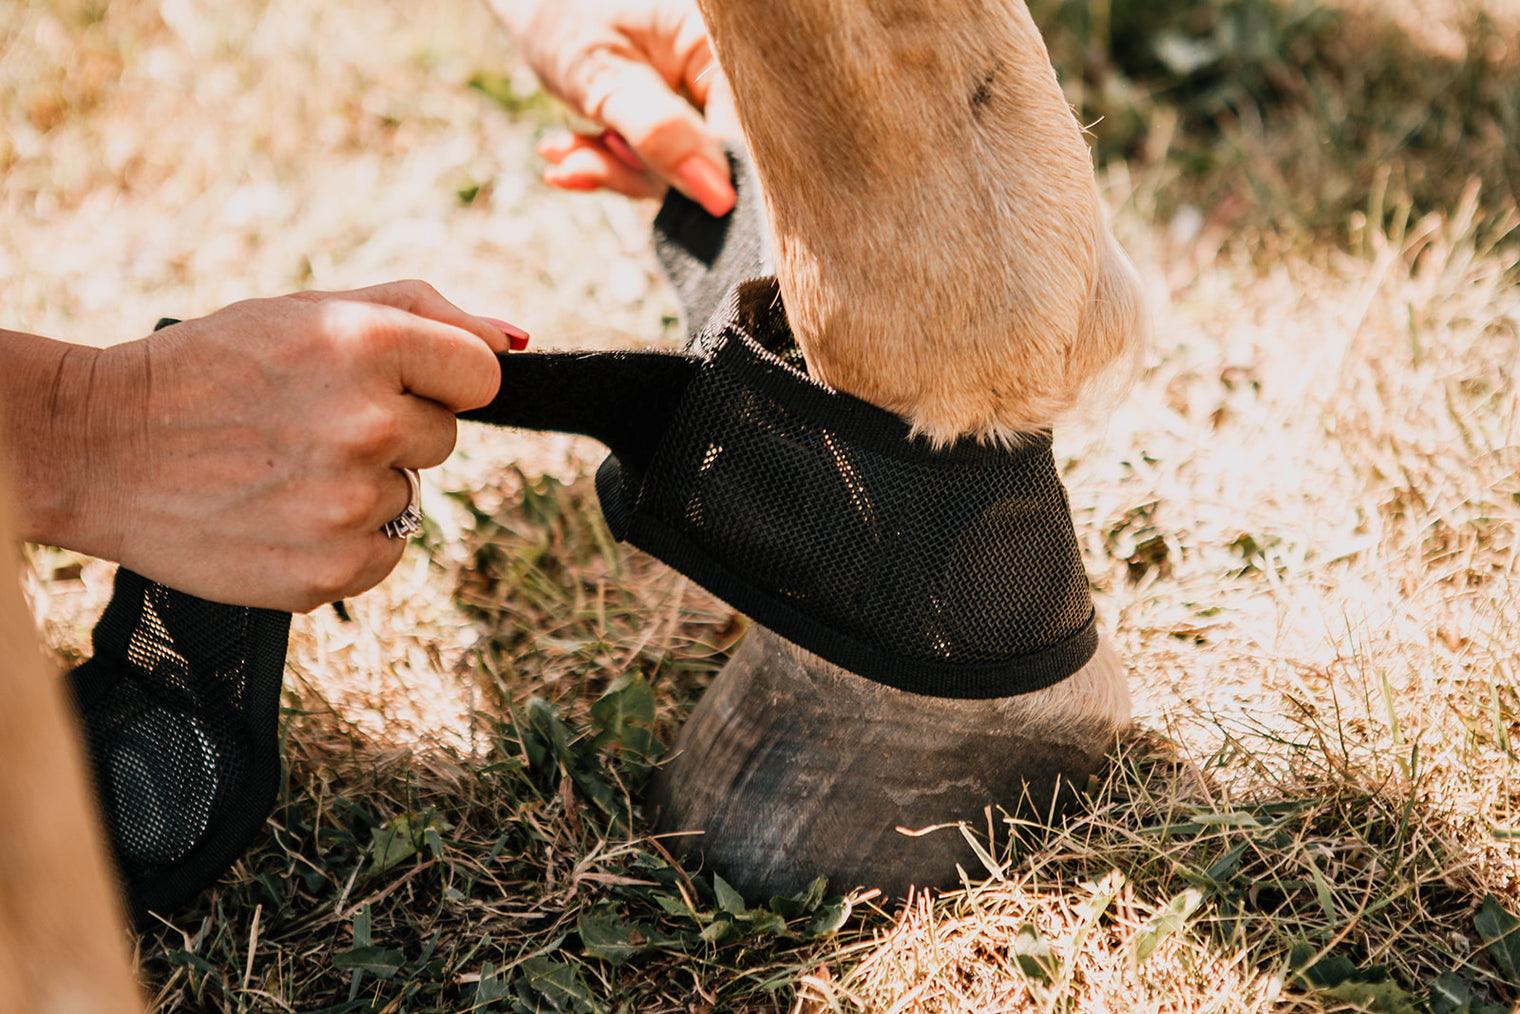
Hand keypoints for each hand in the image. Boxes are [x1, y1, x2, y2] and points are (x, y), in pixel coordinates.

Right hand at [32, 281, 523, 612]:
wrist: (102, 448)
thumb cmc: (214, 368)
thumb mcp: (310, 312)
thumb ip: (425, 314)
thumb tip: (520, 342)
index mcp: (365, 345)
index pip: (483, 376)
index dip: (440, 377)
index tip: (391, 381)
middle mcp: (367, 424)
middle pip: (446, 436)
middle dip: (395, 428)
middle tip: (310, 422)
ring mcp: (350, 505)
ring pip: (412, 495)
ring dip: (364, 484)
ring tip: (283, 467)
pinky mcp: (331, 573)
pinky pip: (387, 552)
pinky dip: (347, 540)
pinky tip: (284, 513)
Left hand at [492, 0, 738, 214]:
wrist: (535, 6)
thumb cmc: (567, 20)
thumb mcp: (606, 80)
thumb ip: (660, 136)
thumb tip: (718, 197)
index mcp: (718, 46)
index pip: (740, 132)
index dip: (704, 171)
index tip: (643, 174)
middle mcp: (717, 73)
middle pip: (709, 158)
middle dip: (640, 170)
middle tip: (578, 163)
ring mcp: (695, 99)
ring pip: (677, 170)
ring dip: (614, 170)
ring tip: (561, 156)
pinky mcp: (672, 123)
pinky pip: (654, 165)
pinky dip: (609, 165)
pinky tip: (566, 156)